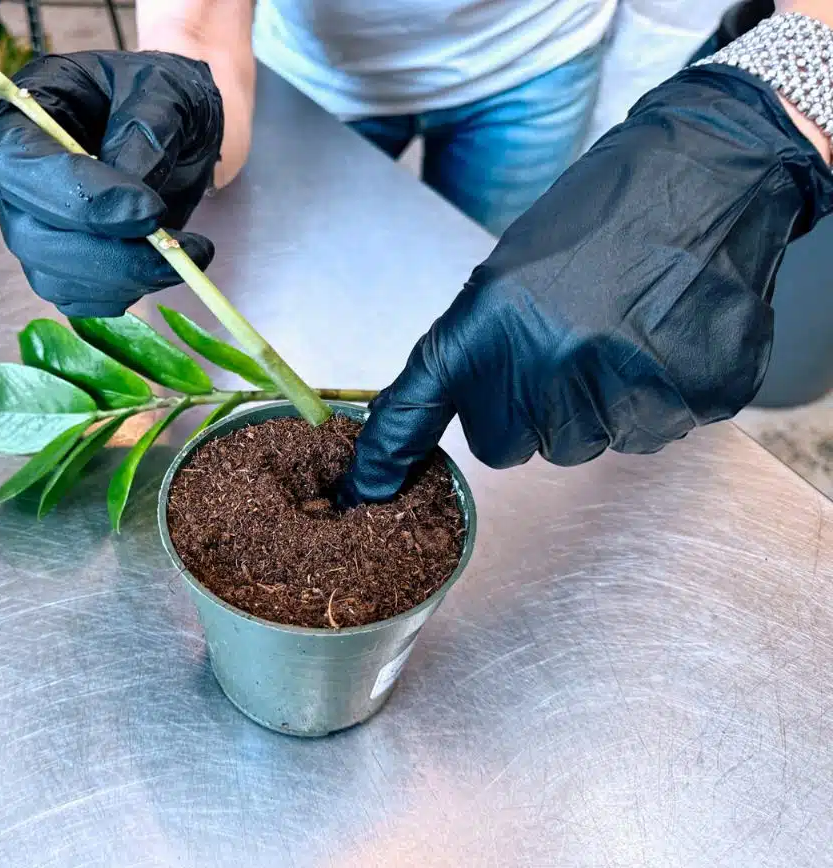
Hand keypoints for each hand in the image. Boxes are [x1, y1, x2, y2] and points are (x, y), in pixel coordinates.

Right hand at [0, 51, 223, 317]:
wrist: (175, 126)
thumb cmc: (160, 96)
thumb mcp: (164, 90)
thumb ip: (146, 132)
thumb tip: (134, 192)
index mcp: (24, 117)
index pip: (18, 166)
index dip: (76, 195)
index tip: (147, 211)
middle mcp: (18, 179)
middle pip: (31, 235)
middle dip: (107, 253)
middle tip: (173, 246)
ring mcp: (34, 227)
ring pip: (54, 277)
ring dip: (123, 279)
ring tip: (187, 253)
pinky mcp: (61, 266)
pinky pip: (79, 298)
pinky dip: (125, 292)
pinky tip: (167, 266)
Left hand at [341, 66, 832, 505]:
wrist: (707, 173)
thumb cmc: (604, 215)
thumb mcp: (509, 276)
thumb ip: (474, 351)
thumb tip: (441, 413)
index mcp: (488, 326)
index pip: (416, 407)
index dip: (388, 453)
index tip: (365, 489)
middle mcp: (546, 366)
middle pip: (511, 446)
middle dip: (531, 412)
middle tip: (566, 347)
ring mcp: (620, 388)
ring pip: (584, 445)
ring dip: (599, 407)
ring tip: (624, 333)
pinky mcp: (688, 398)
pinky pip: (652, 431)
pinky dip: (660, 398)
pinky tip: (664, 339)